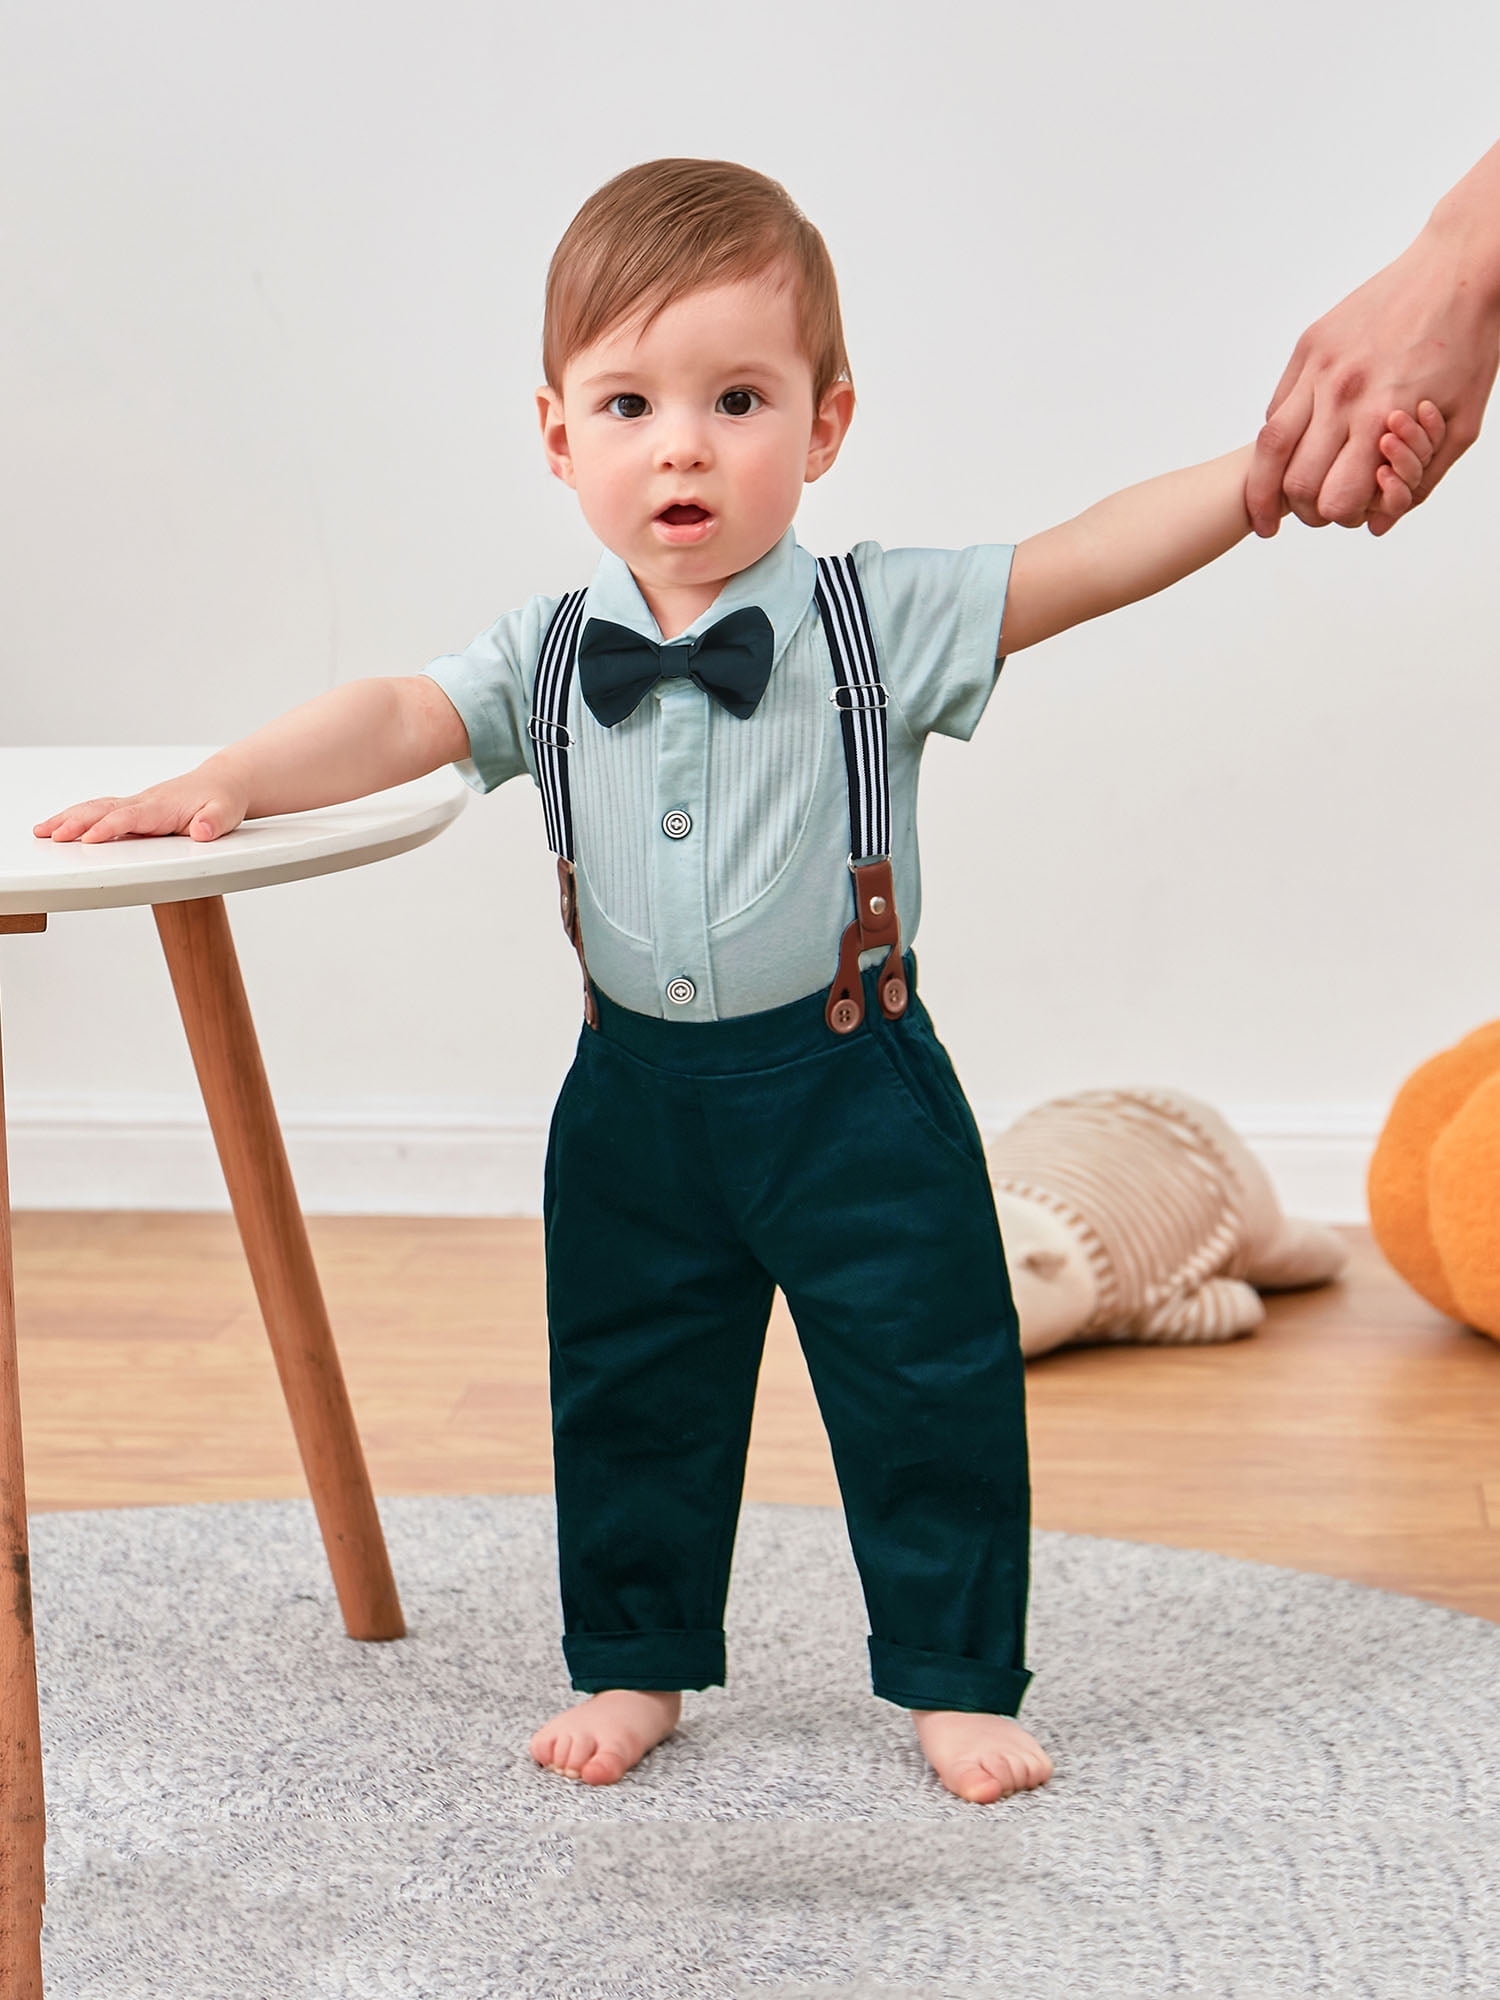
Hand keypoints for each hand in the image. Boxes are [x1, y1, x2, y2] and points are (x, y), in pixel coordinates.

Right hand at [33, 766, 248, 843]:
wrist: (222, 783)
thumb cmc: (222, 799)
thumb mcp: (226, 813)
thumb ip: (214, 823)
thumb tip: (202, 831)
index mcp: (162, 807)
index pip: (130, 817)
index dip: (109, 828)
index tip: (88, 839)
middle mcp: (144, 803)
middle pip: (103, 810)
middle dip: (76, 822)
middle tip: (52, 834)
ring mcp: (136, 805)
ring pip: (96, 808)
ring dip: (68, 818)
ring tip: (43, 831)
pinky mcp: (134, 810)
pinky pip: (100, 811)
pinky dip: (77, 817)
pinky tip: (60, 826)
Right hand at [1248, 235, 1499, 537]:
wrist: (1459, 269)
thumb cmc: (1469, 344)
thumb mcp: (1462, 423)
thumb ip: (1421, 479)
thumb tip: (1377, 524)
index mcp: (1381, 416)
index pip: (1335, 500)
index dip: (1340, 517)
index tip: (1347, 513)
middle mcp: (1342, 394)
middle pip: (1295, 484)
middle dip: (1304, 510)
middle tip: (1311, 512)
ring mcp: (1319, 368)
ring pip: (1268, 449)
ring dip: (1263, 489)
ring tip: (1262, 508)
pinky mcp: (1309, 346)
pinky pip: (1277, 408)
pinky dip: (1280, 438)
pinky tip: (1292, 448)